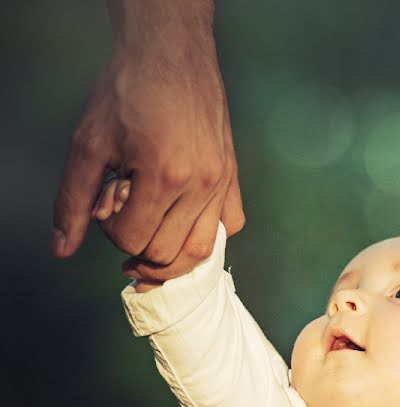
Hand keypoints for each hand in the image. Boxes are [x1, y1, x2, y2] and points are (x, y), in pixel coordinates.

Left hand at [51, 11, 243, 280]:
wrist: (169, 52)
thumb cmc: (128, 90)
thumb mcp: (89, 144)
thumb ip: (74, 200)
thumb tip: (63, 247)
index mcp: (163, 177)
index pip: (134, 240)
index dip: (110, 232)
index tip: (106, 206)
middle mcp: (200, 185)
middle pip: (167, 252)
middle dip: (137, 245)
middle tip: (124, 219)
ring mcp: (221, 182)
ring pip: (202, 249)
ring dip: (173, 256)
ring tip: (152, 244)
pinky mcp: (232, 174)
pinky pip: (230, 224)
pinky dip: (207, 232)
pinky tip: (185, 220)